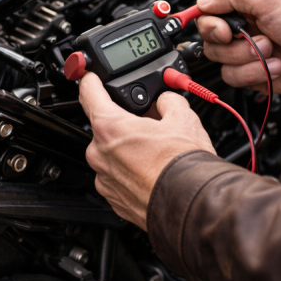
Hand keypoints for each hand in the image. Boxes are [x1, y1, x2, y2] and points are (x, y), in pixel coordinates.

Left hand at [79, 73, 214, 229]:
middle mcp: (100, 154)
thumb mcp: (183, 117)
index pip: (89, 93)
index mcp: (109, 127)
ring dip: (129, 150)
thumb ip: (168, 101)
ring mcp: (105, 180)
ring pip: (112, 155)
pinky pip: (118, 177)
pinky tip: (153, 171)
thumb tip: (166, 101)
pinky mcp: (114, 200)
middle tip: (150, 126)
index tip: (90, 76)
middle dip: (125, 123)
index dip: (90, 79)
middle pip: (105, 128)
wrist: (192, 204)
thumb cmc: (184, 165)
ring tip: (157, 153)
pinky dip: (132, 172)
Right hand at [197, 0, 280, 94]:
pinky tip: (278, 67)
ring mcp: (252, 56)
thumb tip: (204, 2)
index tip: (224, 30)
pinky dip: (258, 74)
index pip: (209, 19)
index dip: (212, 27)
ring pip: (225, 66)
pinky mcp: (259, 77)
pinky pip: (240, 82)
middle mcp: (245, 32)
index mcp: (245, 10)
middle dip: (236, 46)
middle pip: (213, 45)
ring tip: (273, 52)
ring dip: (249, 61)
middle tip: (260, 38)